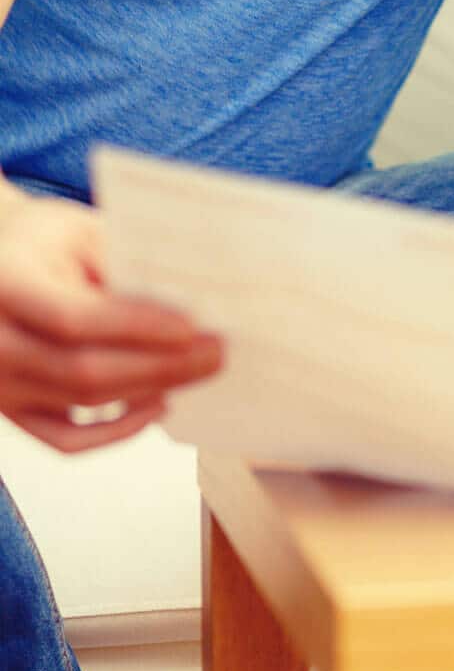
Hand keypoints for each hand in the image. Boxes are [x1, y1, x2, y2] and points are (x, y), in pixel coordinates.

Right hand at [0, 188, 222, 452]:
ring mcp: (0, 385)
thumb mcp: (78, 231)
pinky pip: (65, 440)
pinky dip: (117, 430)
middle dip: (160, 366)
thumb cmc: (43, 239)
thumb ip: (121, 262)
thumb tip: (189, 301)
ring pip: (82, 404)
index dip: (137, 328)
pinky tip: (156, 403)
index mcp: (9, 286)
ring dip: (150, 390)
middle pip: (84, 372)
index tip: (192, 327)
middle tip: (216, 352)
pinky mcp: (12, 411)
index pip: (73, 319)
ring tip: (198, 368)